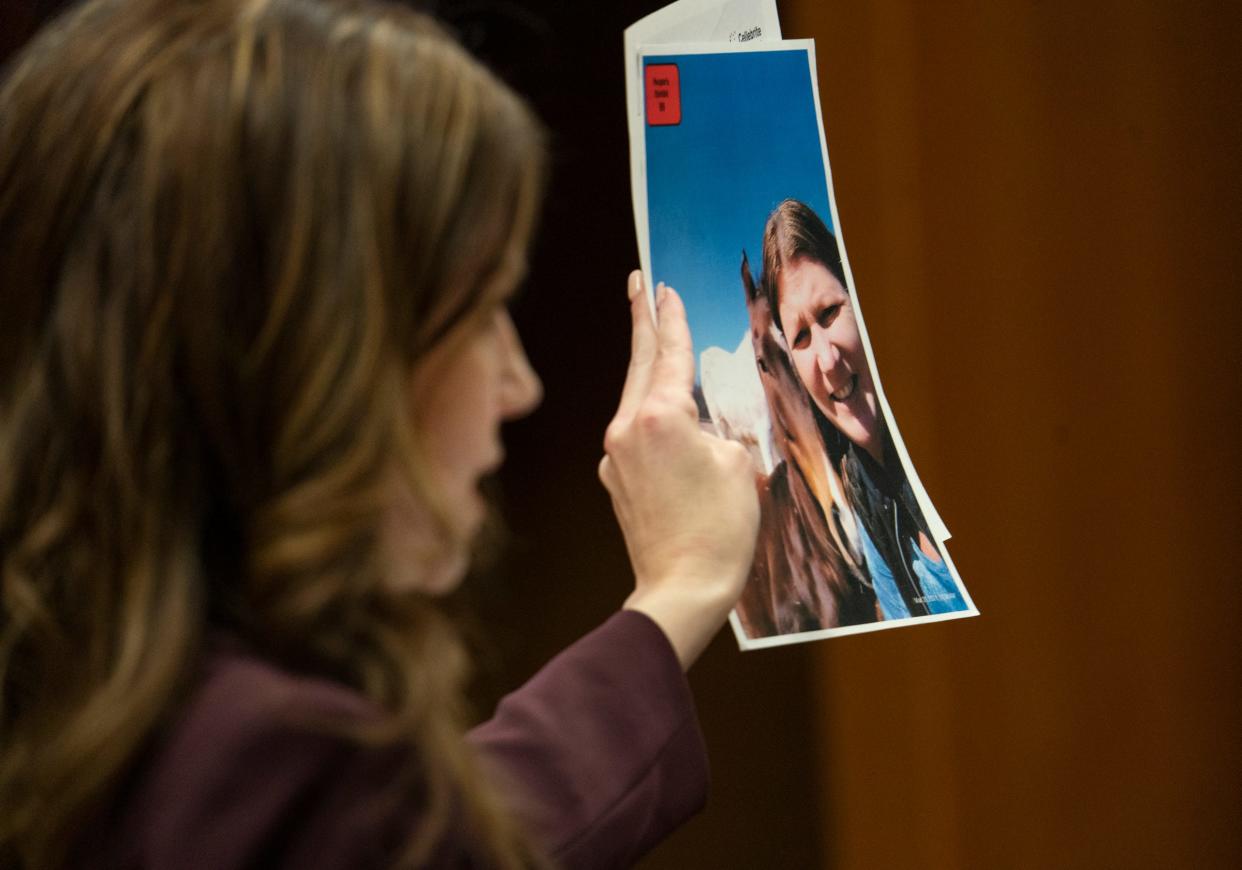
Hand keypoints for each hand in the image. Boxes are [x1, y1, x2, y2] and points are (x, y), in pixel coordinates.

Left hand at [599, 271, 759, 668]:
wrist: (682, 588)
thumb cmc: (720, 529)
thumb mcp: (738, 464)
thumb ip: (717, 431)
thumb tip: (699, 427)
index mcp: (660, 416)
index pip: (667, 352)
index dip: (670, 317)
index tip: (662, 285)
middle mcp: (627, 428)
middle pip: (639, 364)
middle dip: (641, 320)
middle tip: (638, 282)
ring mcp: (615, 456)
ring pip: (635, 402)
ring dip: (649, 375)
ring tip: (659, 346)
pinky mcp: (615, 481)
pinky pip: (635, 436)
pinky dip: (651, 422)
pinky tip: (670, 425)